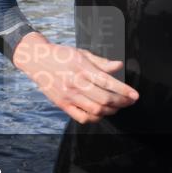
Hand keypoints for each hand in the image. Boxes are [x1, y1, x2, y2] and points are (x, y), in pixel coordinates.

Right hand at [13, 33, 138, 123]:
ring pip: (95, 111)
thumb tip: (119, 65)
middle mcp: (75, 83)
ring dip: (111, 111)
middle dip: (121, 102)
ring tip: (117, 107)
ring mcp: (68, 96)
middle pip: (104, 99)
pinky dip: (95, 118)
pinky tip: (101, 113)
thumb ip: (101, 62)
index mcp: (82, 68)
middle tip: (129, 101)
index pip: (108, 82)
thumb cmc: (61, 55)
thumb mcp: (82, 53)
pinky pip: (82, 117)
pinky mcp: (62, 104)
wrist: (36, 60)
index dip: (124, 91)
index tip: (135, 95)